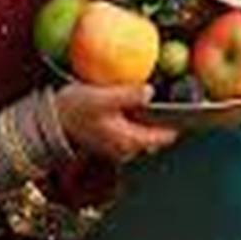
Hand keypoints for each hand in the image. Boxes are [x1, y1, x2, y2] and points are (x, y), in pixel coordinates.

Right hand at [54, 83, 177, 162]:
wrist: (49, 120)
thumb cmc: (75, 109)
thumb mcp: (103, 98)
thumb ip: (128, 95)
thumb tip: (151, 92)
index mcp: (129, 140)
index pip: (164, 136)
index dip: (179, 123)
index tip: (191, 108)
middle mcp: (125, 148)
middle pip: (155, 137)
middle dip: (164, 121)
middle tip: (175, 98)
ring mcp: (116, 145)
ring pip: (142, 134)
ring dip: (149, 120)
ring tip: (155, 98)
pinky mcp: (107, 139)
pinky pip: (129, 131)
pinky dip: (136, 120)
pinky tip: (132, 104)